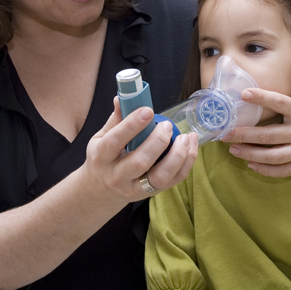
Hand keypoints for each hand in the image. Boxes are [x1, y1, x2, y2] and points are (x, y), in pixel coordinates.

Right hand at [82, 97, 197, 201]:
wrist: (100, 191)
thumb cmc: (103, 159)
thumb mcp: (100, 138)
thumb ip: (115, 119)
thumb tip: (123, 97)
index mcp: (102, 157)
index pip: (115, 141)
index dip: (132, 125)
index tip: (148, 110)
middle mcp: (117, 176)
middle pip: (140, 162)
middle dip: (158, 141)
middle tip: (167, 125)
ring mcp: (134, 188)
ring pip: (159, 177)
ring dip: (176, 156)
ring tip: (185, 138)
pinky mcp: (151, 193)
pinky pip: (173, 181)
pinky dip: (186, 164)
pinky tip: (191, 147)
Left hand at [222, 47, 290, 176]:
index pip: (280, 103)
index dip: (262, 98)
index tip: (244, 94)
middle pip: (270, 135)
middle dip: (245, 135)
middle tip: (224, 132)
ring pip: (274, 156)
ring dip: (251, 154)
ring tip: (232, 149)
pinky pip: (284, 170)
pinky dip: (267, 170)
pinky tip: (251, 165)